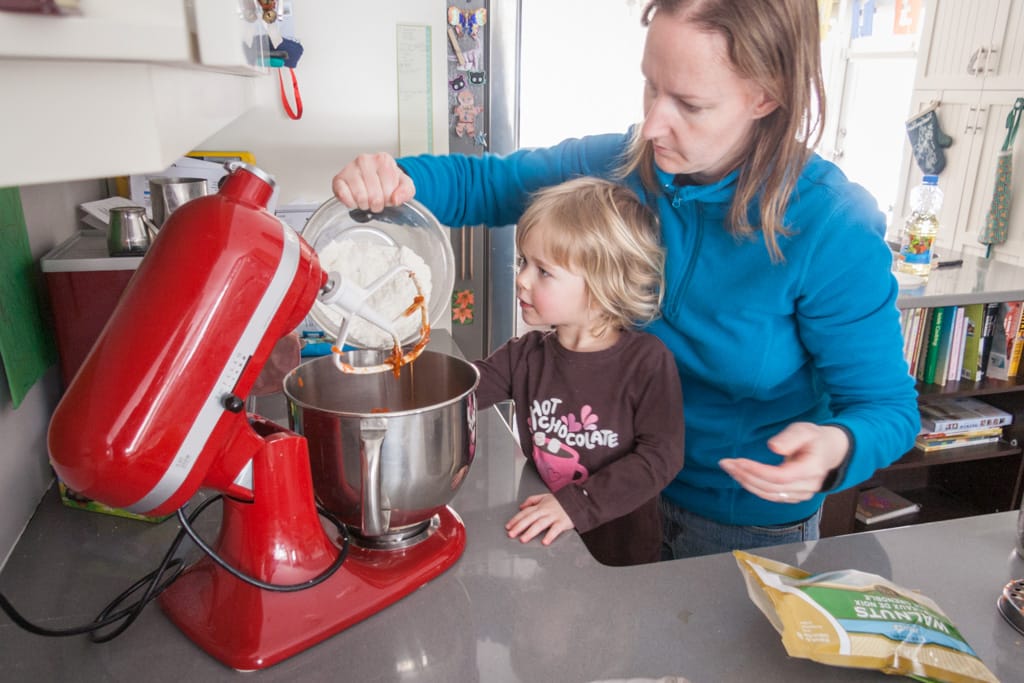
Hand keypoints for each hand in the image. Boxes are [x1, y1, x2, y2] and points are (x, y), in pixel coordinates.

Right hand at [331, 152, 415, 211]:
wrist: (373, 177)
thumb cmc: (388, 180)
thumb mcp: (405, 184)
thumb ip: (406, 191)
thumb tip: (396, 199)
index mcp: (383, 159)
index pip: (389, 190)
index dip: (389, 200)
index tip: (387, 196)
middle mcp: (365, 160)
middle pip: (374, 196)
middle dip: (377, 204)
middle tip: (376, 200)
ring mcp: (350, 168)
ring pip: (360, 197)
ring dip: (364, 205)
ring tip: (366, 199)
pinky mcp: (338, 178)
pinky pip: (344, 196)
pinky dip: (351, 203)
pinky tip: (355, 199)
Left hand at [505, 493, 574, 545]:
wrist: (578, 500)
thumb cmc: (561, 501)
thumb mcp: (545, 496)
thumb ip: (532, 500)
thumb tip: (521, 506)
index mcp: (540, 506)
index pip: (525, 512)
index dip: (515, 519)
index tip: (508, 526)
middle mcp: (545, 511)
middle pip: (530, 518)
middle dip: (519, 526)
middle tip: (511, 534)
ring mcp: (554, 517)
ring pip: (540, 524)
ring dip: (530, 532)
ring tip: (523, 539)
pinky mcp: (562, 522)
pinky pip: (555, 530)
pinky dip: (550, 536)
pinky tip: (544, 542)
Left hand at [719, 423, 848, 503]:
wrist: (829, 452)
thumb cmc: (815, 439)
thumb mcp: (805, 430)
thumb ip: (790, 437)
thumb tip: (774, 447)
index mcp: (812, 469)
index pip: (780, 477)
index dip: (757, 471)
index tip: (738, 461)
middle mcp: (807, 486)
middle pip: (771, 487)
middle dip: (746, 475)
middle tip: (726, 463)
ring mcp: (801, 494)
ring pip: (769, 494)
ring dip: (746, 482)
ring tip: (729, 468)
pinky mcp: (793, 497)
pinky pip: (770, 496)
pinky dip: (753, 487)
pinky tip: (741, 476)